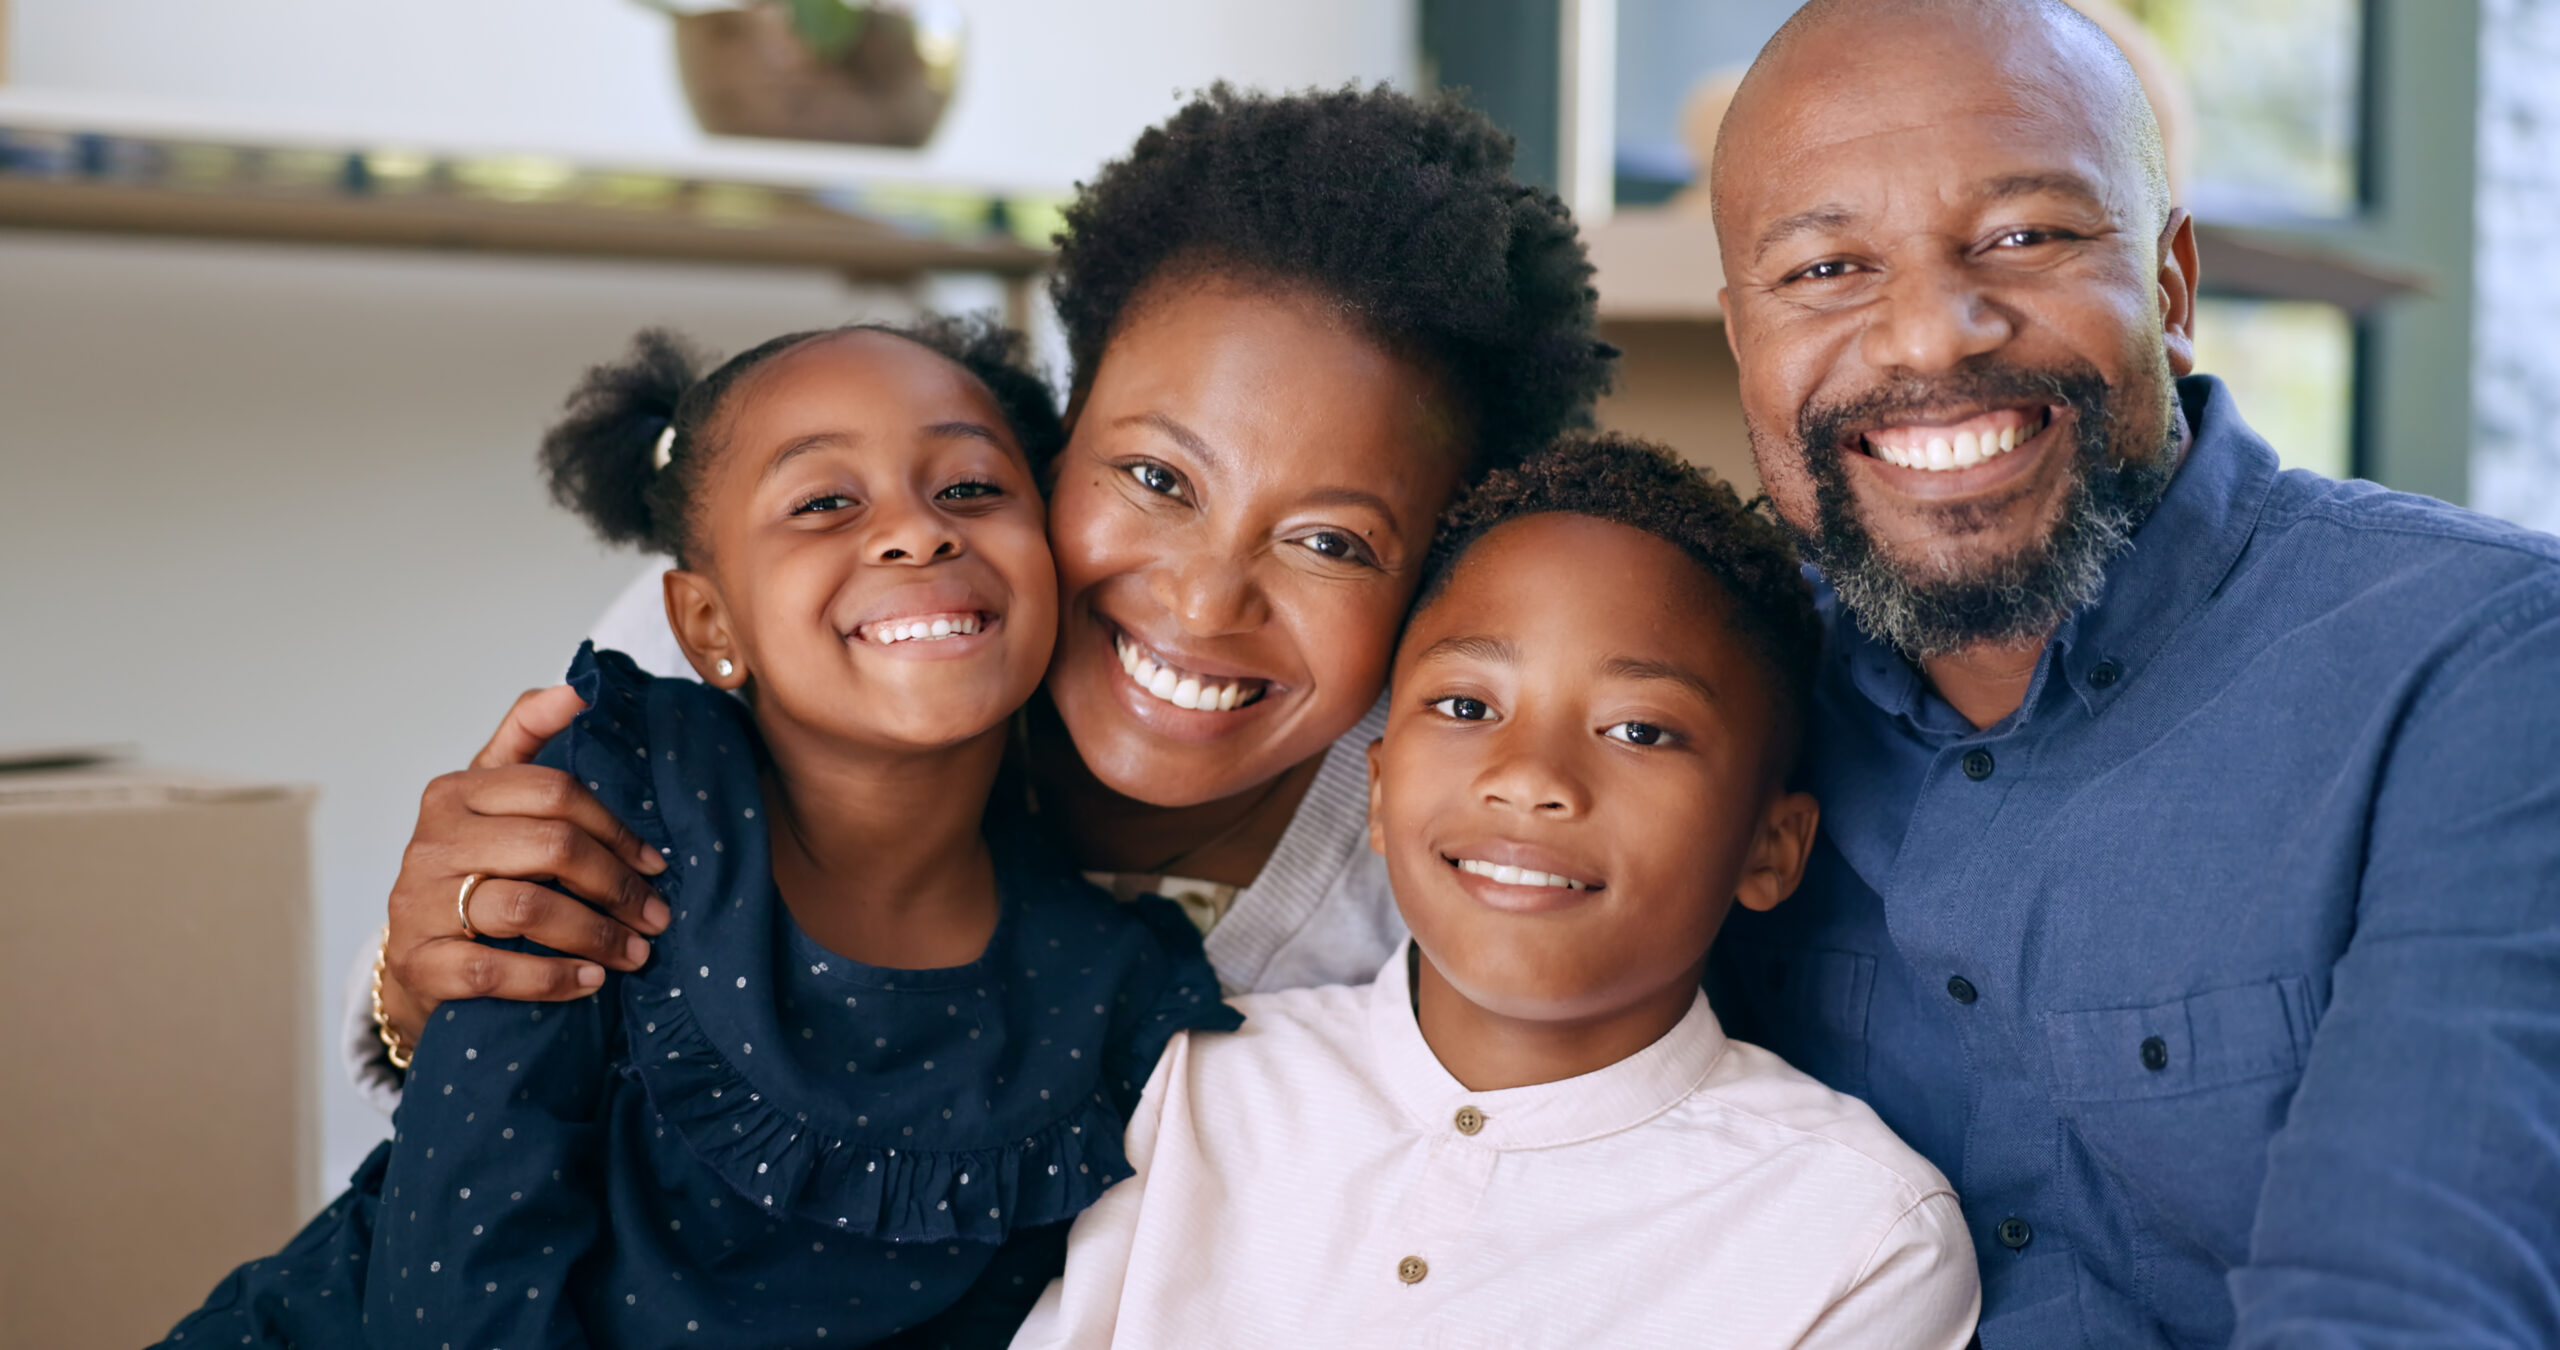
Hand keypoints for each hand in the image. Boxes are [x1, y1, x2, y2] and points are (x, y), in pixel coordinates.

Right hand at [377, 685, 669, 1041]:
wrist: (417, 958)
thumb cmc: (473, 869)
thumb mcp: (492, 799)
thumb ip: (528, 736)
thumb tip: (578, 687)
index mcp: (456, 792)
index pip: (556, 792)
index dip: (616, 828)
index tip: (657, 863)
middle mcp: (432, 841)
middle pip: (551, 847)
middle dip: (618, 885)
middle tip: (658, 916)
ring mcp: (420, 902)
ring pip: (529, 907)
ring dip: (597, 935)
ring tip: (636, 953)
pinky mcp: (420, 962)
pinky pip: (496, 970)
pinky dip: (553, 978)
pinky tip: (590, 982)